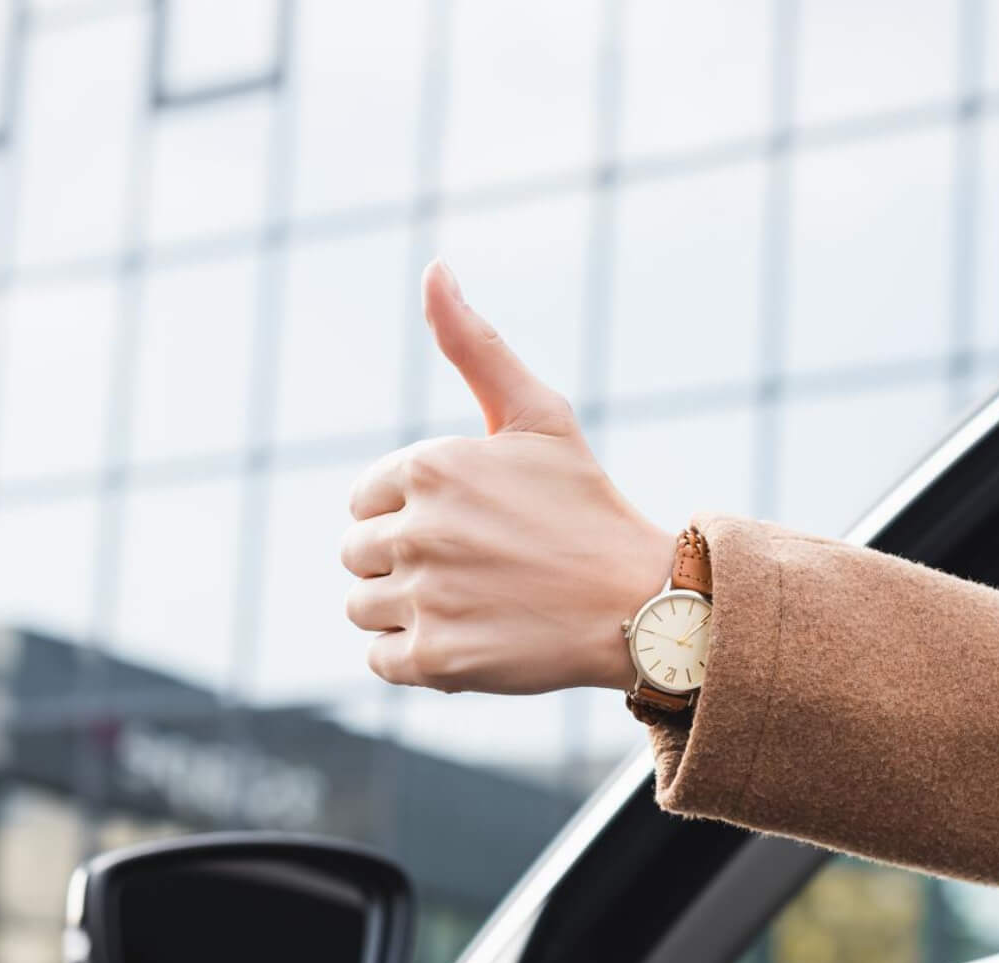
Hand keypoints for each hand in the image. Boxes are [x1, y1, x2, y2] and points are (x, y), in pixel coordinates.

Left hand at [342, 262, 672, 693]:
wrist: (641, 601)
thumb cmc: (586, 506)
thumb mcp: (537, 415)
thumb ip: (475, 345)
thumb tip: (433, 267)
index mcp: (430, 466)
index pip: (365, 498)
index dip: (410, 514)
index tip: (468, 526)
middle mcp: (419, 528)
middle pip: (357, 553)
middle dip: (402, 562)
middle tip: (474, 569)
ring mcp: (426, 596)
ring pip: (361, 607)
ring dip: (404, 611)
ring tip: (471, 605)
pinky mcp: (435, 659)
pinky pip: (380, 660)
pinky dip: (413, 659)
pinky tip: (468, 640)